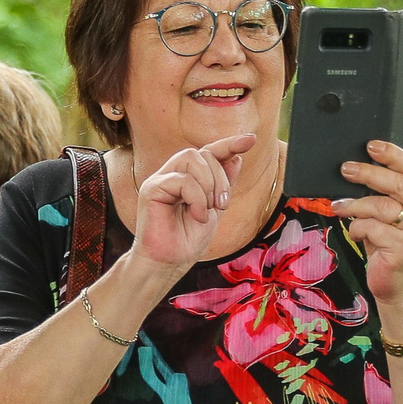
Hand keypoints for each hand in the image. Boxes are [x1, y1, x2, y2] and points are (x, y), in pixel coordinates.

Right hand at [130, 133, 259, 271]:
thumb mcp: (215, 208)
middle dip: (221, 177)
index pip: (209, 152)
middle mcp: (173, 174)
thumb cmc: (188, 240)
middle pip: (203, 154)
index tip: (251, 139)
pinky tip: (197, 216)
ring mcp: (160, 180)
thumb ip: (224, 184)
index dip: (229, 144)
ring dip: (209, 184)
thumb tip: (236, 158)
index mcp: (187, 177)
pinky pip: (182, 180)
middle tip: (223, 204)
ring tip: (210, 209)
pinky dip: (196, 198)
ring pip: (192, 158)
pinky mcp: (151, 189)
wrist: (169, 263)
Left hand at [333, 139, 402, 339]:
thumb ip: (384, 194)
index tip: (371, 145)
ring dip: (354, 205)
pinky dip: (358, 228)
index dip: (393, 154)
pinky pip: (373, 229)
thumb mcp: (391, 216)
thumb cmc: (391, 244)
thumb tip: (354, 169)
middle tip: (345, 169)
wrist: (400, 284)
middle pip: (397, 183)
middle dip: (368, 173)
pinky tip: (356, 233)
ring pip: (381, 206)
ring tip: (338, 207)